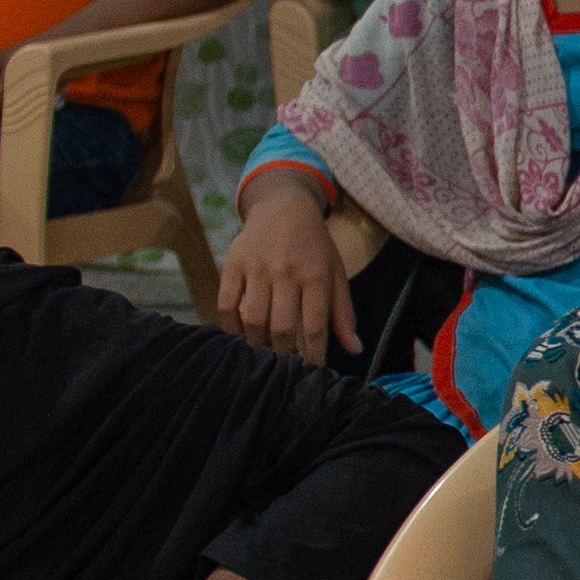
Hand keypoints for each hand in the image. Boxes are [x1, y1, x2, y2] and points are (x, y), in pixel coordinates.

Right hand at [211, 174, 357, 361]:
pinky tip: (240, 334)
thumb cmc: (314, 247)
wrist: (284, 206)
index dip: (313, 356)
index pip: (315, 327)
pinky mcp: (233, 263)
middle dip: (284, 354)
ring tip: (264, 351)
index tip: (311, 372)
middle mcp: (286, 272)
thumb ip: (343, 313)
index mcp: (315, 276)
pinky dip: (230, 325)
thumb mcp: (335, 274)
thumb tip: (354, 350)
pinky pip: (226, 303)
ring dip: (258, 343)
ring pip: (253, 319)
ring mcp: (257, 267)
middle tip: (286, 365)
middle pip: (282, 327)